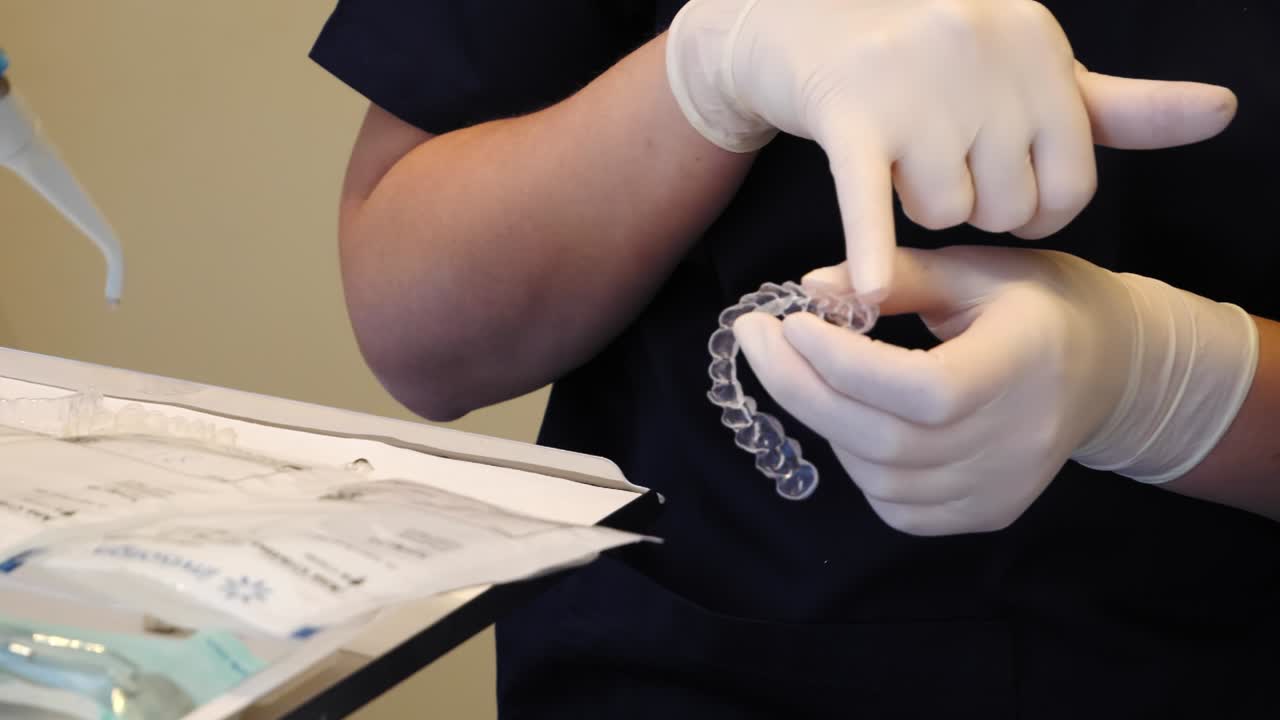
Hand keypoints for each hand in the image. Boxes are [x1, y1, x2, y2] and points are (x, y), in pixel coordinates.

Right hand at [667, 0, 1237, 300]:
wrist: (799, 23)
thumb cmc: (925, 60)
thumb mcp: (1026, 71)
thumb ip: (1115, 106)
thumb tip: (1222, 112)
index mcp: (1036, 42)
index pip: (1069, 183)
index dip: (1032, 209)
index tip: (996, 191)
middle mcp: (983, 52)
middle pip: (1006, 205)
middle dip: (971, 206)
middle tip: (933, 164)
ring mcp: (915, 83)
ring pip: (945, 213)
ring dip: (918, 210)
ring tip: (894, 161)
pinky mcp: (850, 114)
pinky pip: (870, 200)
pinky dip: (869, 247)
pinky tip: (863, 289)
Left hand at [732, 247, 1256, 535]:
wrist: (1111, 370)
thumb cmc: (1038, 304)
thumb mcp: (976, 268)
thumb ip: (897, 276)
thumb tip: (812, 286)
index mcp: (1024, 366)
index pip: (920, 389)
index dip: (842, 361)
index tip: (787, 319)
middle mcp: (1017, 442)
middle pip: (885, 439)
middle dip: (798, 385)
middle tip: (754, 338)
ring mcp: (1001, 490)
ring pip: (879, 476)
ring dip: (821, 420)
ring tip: (802, 368)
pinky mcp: (985, 514)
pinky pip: (895, 505)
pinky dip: (854, 461)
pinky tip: (845, 415)